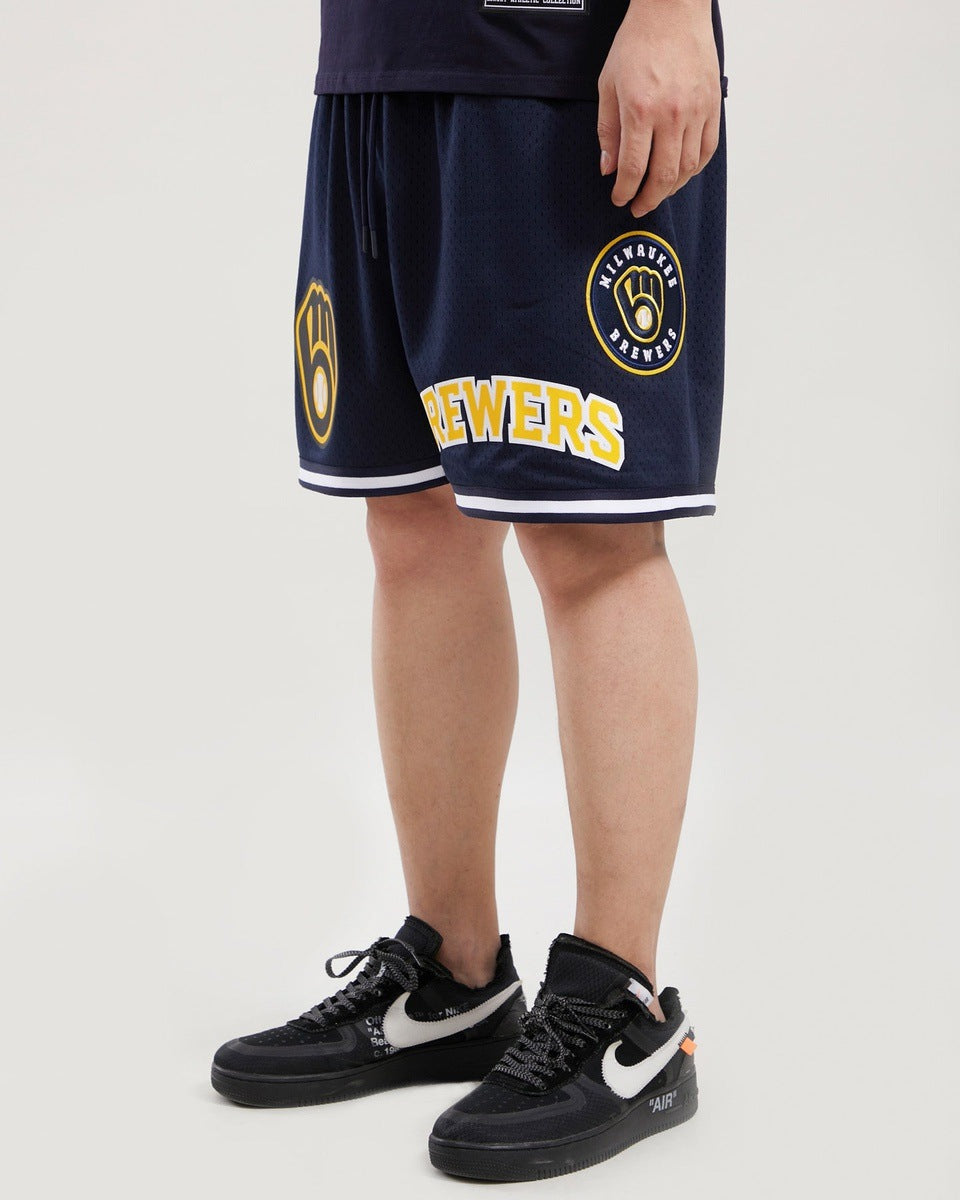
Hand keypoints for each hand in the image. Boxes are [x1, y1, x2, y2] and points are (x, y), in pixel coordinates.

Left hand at [598, 0, 721, 218]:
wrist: (672, 10)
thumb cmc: (638, 42)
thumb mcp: (608, 85)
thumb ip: (607, 131)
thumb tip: (608, 168)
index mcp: (640, 110)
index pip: (633, 169)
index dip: (625, 192)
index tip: (620, 199)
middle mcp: (671, 115)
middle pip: (663, 176)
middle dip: (649, 199)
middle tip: (639, 206)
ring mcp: (696, 111)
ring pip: (687, 168)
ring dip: (671, 188)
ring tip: (658, 192)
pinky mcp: (713, 105)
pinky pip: (707, 150)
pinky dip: (694, 169)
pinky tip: (682, 173)